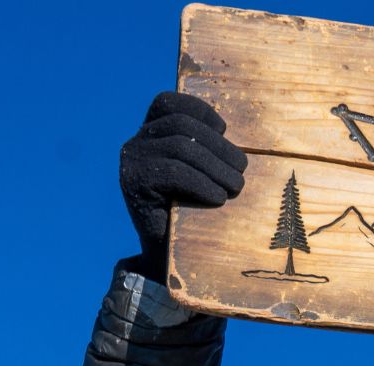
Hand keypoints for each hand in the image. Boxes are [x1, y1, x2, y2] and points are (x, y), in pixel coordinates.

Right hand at [119, 91, 247, 279]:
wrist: (166, 254)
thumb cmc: (192, 212)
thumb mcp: (199, 173)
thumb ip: (206, 152)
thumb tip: (242, 145)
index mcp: (150, 134)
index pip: (167, 103)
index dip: (199, 109)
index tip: (225, 129)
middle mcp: (136, 144)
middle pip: (181, 125)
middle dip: (219, 146)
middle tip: (242, 170)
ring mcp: (132, 163)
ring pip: (181, 147)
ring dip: (217, 166)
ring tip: (236, 185)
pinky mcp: (134, 184)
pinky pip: (174, 172)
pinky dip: (202, 183)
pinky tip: (218, 197)